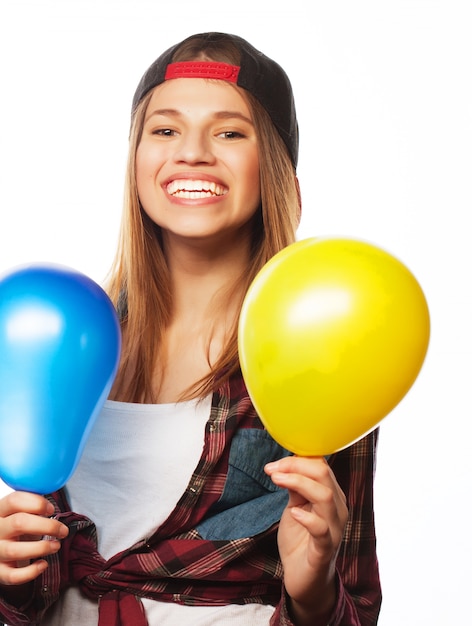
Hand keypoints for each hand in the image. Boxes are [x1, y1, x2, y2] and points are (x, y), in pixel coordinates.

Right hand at [0, 491, 68, 585]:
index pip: (14, 500)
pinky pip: (12, 576)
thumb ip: (32, 504)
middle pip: (19, 523)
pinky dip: (30, 572)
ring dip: (41, 548)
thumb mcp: (17, 511)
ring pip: (15, 550)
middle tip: (63, 530)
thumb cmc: (13, 525)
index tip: (52, 509)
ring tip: (56, 545)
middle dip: (47, 526)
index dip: (37, 503)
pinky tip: (43, 564)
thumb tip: (54, 500)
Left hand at [265, 456, 347, 622]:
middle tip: (272, 469)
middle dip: (295, 466)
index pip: (321, 465)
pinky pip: (321, 530)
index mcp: (331, 496)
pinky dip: (307, 518)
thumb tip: (283, 465)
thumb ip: (294, 487)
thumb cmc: (300, 539)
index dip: (297, 459)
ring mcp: (333, 529)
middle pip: (324, 474)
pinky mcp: (324, 550)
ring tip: (277, 481)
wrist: (303, 579)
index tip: (274, 464)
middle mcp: (337, 509)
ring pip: (325, 496)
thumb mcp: (295, 507)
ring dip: (298, 483)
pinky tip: (293, 513)